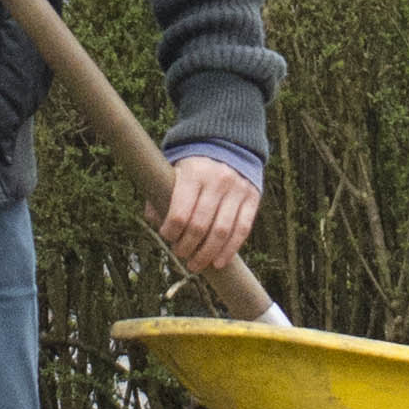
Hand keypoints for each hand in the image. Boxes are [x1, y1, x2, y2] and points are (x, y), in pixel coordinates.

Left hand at [154, 156, 259, 279]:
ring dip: (207, 254)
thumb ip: (162, 194)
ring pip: (222, 231)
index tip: (167, 236)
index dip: (171, 232)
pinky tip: (218, 262)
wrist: (229, 144)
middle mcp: (217, 180)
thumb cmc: (194, 165)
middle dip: (187, 247)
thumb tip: (155, 221)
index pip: (180, 212)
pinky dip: (229, 250)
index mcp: (193, 173)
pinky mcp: (252, 198)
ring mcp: (237, 190)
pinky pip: (242, 230)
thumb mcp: (174, 171)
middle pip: (200, 225)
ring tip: (196, 264)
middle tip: (180, 255)